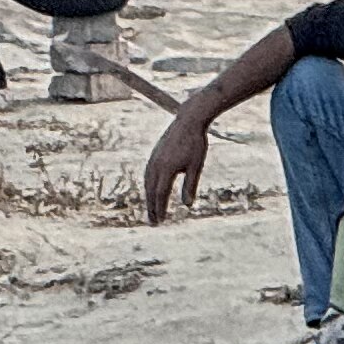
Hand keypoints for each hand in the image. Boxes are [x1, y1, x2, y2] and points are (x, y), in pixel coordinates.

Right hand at [143, 105, 213, 226]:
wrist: (188, 121)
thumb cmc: (195, 143)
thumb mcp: (196, 165)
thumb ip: (190, 185)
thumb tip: (188, 205)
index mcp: (166, 170)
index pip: (160, 195)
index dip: (160, 209)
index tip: (161, 221)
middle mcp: (156, 166)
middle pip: (151, 192)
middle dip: (152, 208)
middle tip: (154, 222)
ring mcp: (153, 159)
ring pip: (147, 183)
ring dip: (148, 198)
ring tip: (152, 210)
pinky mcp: (154, 155)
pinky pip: (148, 174)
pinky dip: (148, 186)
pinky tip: (151, 190)